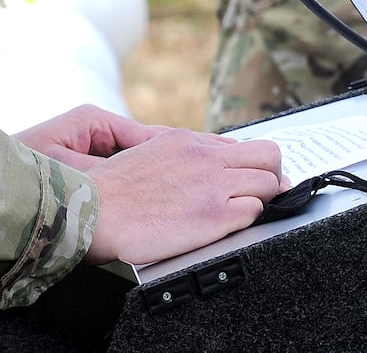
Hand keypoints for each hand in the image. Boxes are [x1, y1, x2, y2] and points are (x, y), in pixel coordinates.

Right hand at [15, 105, 284, 266]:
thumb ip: (178, 156)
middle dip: (272, 175)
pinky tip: (233, 227)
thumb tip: (200, 163)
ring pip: (270, 183)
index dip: (254, 164)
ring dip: (264, 199)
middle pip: (270, 156)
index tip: (255, 178)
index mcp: (187, 140)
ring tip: (248, 213)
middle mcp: (205, 157)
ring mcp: (213, 185)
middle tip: (264, 195)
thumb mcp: (147, 153)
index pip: (244, 144)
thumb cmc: (112, 190)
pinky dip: (251, 220)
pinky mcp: (215, 217)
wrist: (94, 209)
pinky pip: (255, 213)